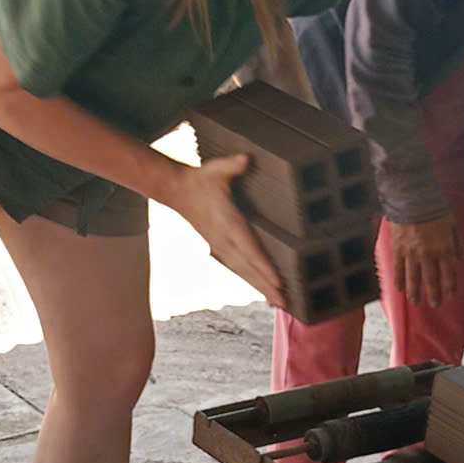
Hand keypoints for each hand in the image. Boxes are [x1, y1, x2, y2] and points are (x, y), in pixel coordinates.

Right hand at [170, 156, 285, 308]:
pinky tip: (263, 290)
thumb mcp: (216, 169)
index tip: (278, 280)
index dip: (264, 265)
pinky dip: (252, 281)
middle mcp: (225, 240)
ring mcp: (221, 246)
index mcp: (228, 223)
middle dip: (267, 286)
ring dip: (261, 288)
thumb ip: (232, 166)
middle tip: (286, 303)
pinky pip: (239, 269)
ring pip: (244, 272)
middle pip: (249, 268)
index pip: (249, 248)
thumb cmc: (201, 180)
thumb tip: (245, 159)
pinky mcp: (220, 248)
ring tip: (280, 303)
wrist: (178, 192)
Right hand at [390, 212, 463, 306]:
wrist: (413, 198)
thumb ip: (459, 245)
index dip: (449, 286)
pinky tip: (399, 289)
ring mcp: (412, 253)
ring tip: (415, 302)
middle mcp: (428, 254)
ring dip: (415, 292)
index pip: (448, 273)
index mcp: (444, 248)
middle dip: (434, 294)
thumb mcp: (452, 226)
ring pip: (413, 278)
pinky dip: (399, 280)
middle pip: (431, 279)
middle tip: (435, 305)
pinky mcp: (398, 249)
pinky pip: (398, 268)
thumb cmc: (435, 210)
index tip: (450, 296)